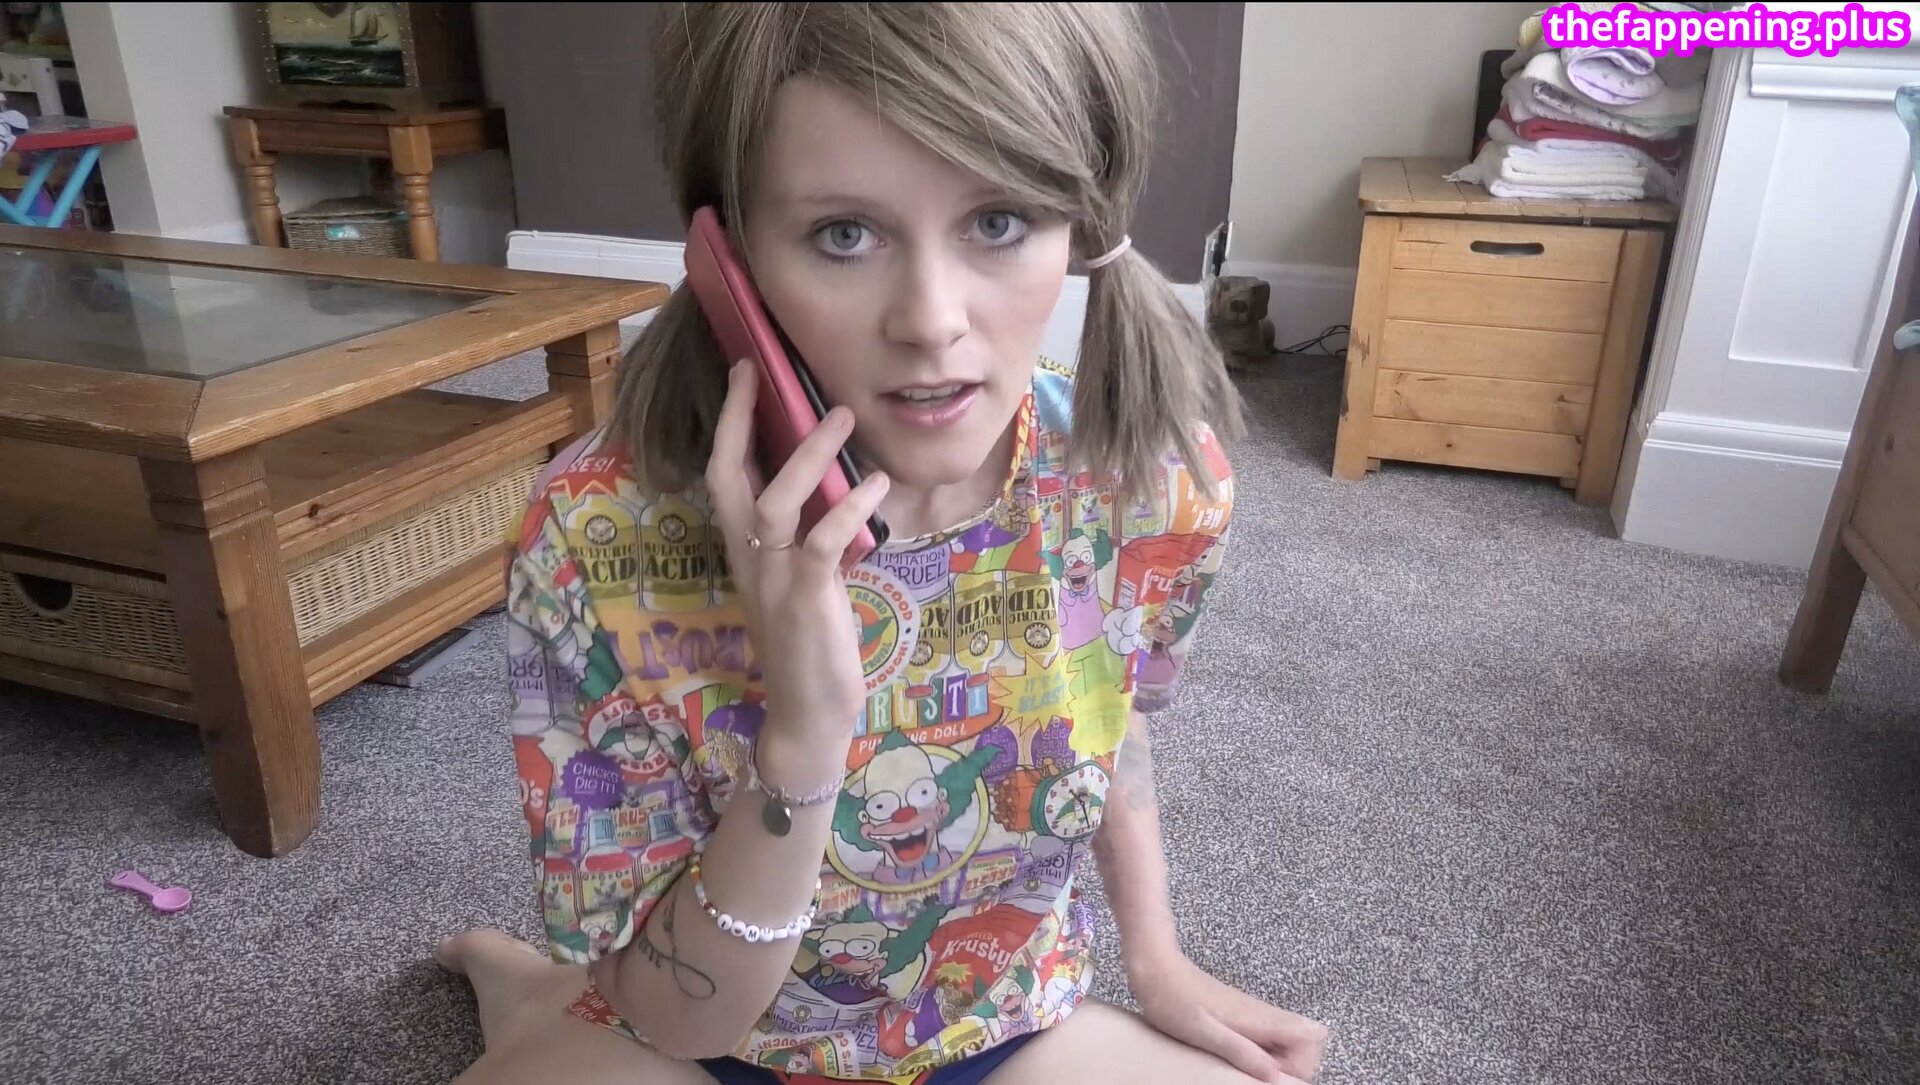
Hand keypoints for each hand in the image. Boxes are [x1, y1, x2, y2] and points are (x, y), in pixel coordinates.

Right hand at [705, 359, 889, 735]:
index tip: (742, 372)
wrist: (808, 711)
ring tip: (844, 416)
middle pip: (728, 476)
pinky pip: (820, 542)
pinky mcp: (805, 599)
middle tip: (762, 369)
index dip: (728, 422)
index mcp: (745, 550)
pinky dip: (850, 509)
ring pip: (776, 501)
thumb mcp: (805, 578)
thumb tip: (833, 483)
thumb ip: (808, 534)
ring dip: (809, 454)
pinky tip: (878, 486)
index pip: (723, 474)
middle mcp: (748, 557)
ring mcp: (772, 579)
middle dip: (738, 419)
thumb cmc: (812, 643)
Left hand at [1132, 952, 1327, 1083]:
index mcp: (1259, 1017)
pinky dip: (1260, 1053)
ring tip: (1243, 1069)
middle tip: (1258, 1075)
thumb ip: (1241, 1051)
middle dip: (1292, 1066)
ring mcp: (1253, 1014)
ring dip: (1275, 1061)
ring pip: (1286, 1042)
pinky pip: (1266, 1039)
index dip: (1302, 1064)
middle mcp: (1262, 1014)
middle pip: (1304, 1042)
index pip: (1311, 1038)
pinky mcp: (1241, 1016)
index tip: (1274, 1077)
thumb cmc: (1172, 998)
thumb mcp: (1203, 1032)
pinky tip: (1234, 1059)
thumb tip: (1275, 1075)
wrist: (1155, 966)